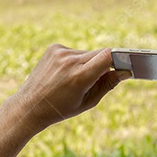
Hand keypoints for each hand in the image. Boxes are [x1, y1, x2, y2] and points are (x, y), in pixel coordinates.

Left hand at [13, 45, 130, 133]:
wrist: (30, 105)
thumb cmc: (61, 108)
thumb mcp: (88, 102)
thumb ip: (108, 84)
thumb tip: (125, 72)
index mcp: (80, 76)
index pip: (108, 56)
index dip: (119, 60)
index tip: (123, 66)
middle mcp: (70, 61)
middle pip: (100, 54)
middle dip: (104, 64)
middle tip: (97, 80)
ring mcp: (60, 52)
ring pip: (87, 53)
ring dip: (88, 63)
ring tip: (75, 80)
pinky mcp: (54, 48)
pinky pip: (74, 51)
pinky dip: (75, 60)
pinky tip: (65, 74)